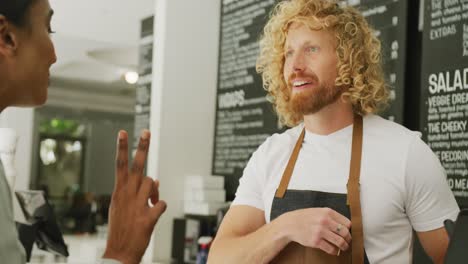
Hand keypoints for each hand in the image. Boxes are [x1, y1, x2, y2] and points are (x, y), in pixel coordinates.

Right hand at [103, 130, 166, 263]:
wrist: (119, 253)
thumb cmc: (121, 228)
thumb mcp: (123, 207)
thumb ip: (137, 192)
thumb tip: (155, 180)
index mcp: (118, 192)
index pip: (119, 165)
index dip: (121, 148)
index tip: (123, 132)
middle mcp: (126, 196)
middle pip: (136, 166)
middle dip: (141, 148)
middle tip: (147, 131)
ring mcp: (137, 206)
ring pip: (151, 183)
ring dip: (153, 191)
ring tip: (148, 203)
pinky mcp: (147, 218)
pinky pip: (161, 203)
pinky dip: (160, 207)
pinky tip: (153, 214)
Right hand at [281, 208, 351, 255]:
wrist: (290, 224)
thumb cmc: (304, 217)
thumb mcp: (318, 211)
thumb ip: (331, 216)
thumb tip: (344, 225)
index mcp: (327, 212)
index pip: (347, 222)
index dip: (349, 229)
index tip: (348, 232)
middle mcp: (325, 221)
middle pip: (345, 232)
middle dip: (348, 239)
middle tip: (348, 241)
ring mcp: (320, 231)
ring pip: (340, 242)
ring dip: (344, 246)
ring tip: (344, 247)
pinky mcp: (315, 241)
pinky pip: (330, 249)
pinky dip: (334, 251)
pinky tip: (334, 250)